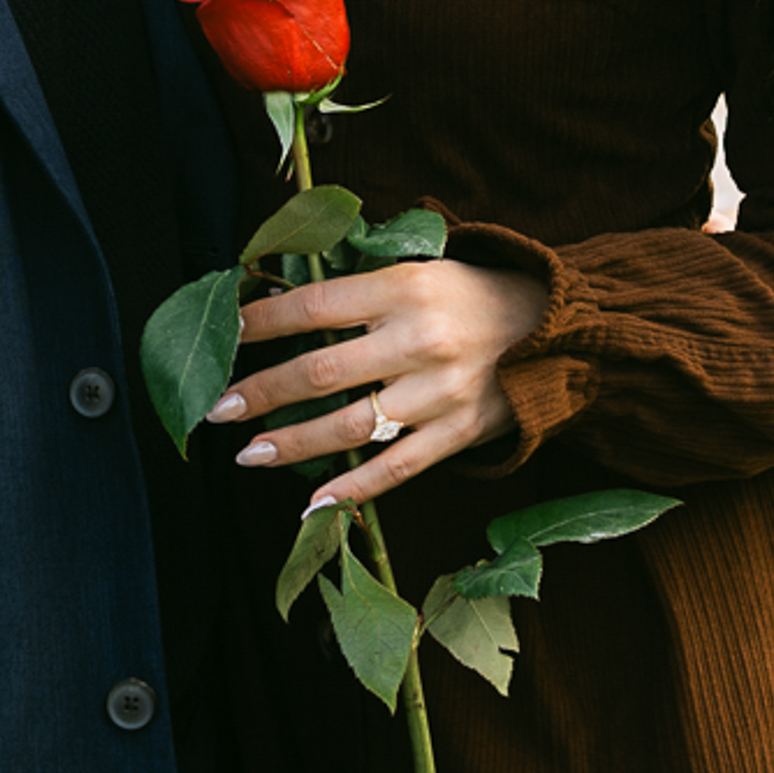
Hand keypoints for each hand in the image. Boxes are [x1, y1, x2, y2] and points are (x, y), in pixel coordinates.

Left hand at [207, 258, 550, 508]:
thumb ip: (357, 286)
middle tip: (217, 407)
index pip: (314, 305)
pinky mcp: (458, 434)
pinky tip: (311, 504)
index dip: (261, 322)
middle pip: (323, 371)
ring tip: (247, 455)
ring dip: (292, 445)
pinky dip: (352, 490)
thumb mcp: (417, 268)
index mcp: (404, 288)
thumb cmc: (467, 294)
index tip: (223, 335)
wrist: (556, 329)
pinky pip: (396, 470)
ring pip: (351, 427)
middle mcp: (420, 340)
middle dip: (262, 391)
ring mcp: (440, 393)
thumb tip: (276, 300)